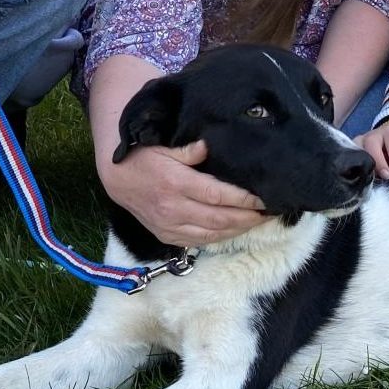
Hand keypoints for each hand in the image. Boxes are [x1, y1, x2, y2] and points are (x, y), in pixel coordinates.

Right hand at [98, 141, 268, 246]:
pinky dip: (219, 238)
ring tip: (257, 223)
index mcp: (175, 183)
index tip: (262, 199)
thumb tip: (209, 146)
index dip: (242, 199)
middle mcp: (173, 208)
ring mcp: (170, 225)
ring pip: (211, 233)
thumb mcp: (165, 147)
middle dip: (247, 218)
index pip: (216, 195)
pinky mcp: (167, 236)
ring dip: (237, 230)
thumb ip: (189, 150)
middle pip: (219, 218)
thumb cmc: (145, 158)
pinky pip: (198, 242)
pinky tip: (234, 231)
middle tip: (268, 213)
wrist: (119, 180)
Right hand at [356, 124, 388, 182]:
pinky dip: (352, 163)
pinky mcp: (353, 147)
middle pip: (372, 144)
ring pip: (357, 148)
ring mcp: (361, 140)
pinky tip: (358, 176)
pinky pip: (349, 153)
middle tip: (386, 177)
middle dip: (379, 162)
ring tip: (371, 179)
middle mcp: (374, 135)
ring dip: (364, 163)